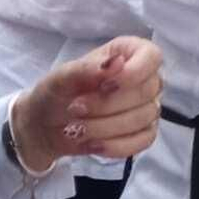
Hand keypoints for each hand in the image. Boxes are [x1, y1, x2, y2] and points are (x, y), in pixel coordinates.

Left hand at [16, 37, 164, 172]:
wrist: (47, 125)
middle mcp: (145, 78)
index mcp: (129, 53)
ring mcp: (148, 106)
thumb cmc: (57, 92)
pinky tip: (92, 144)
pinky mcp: (144, 133)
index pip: (151, 57)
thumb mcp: (61, 77)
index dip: (132, 73)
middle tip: (75, 109)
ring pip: (142, 118)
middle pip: (146, 92)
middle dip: (107, 105)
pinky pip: (143, 141)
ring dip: (105, 127)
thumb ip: (86, 68)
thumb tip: (116, 63)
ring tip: (76, 129)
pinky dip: (115, 145)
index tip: (103, 86)